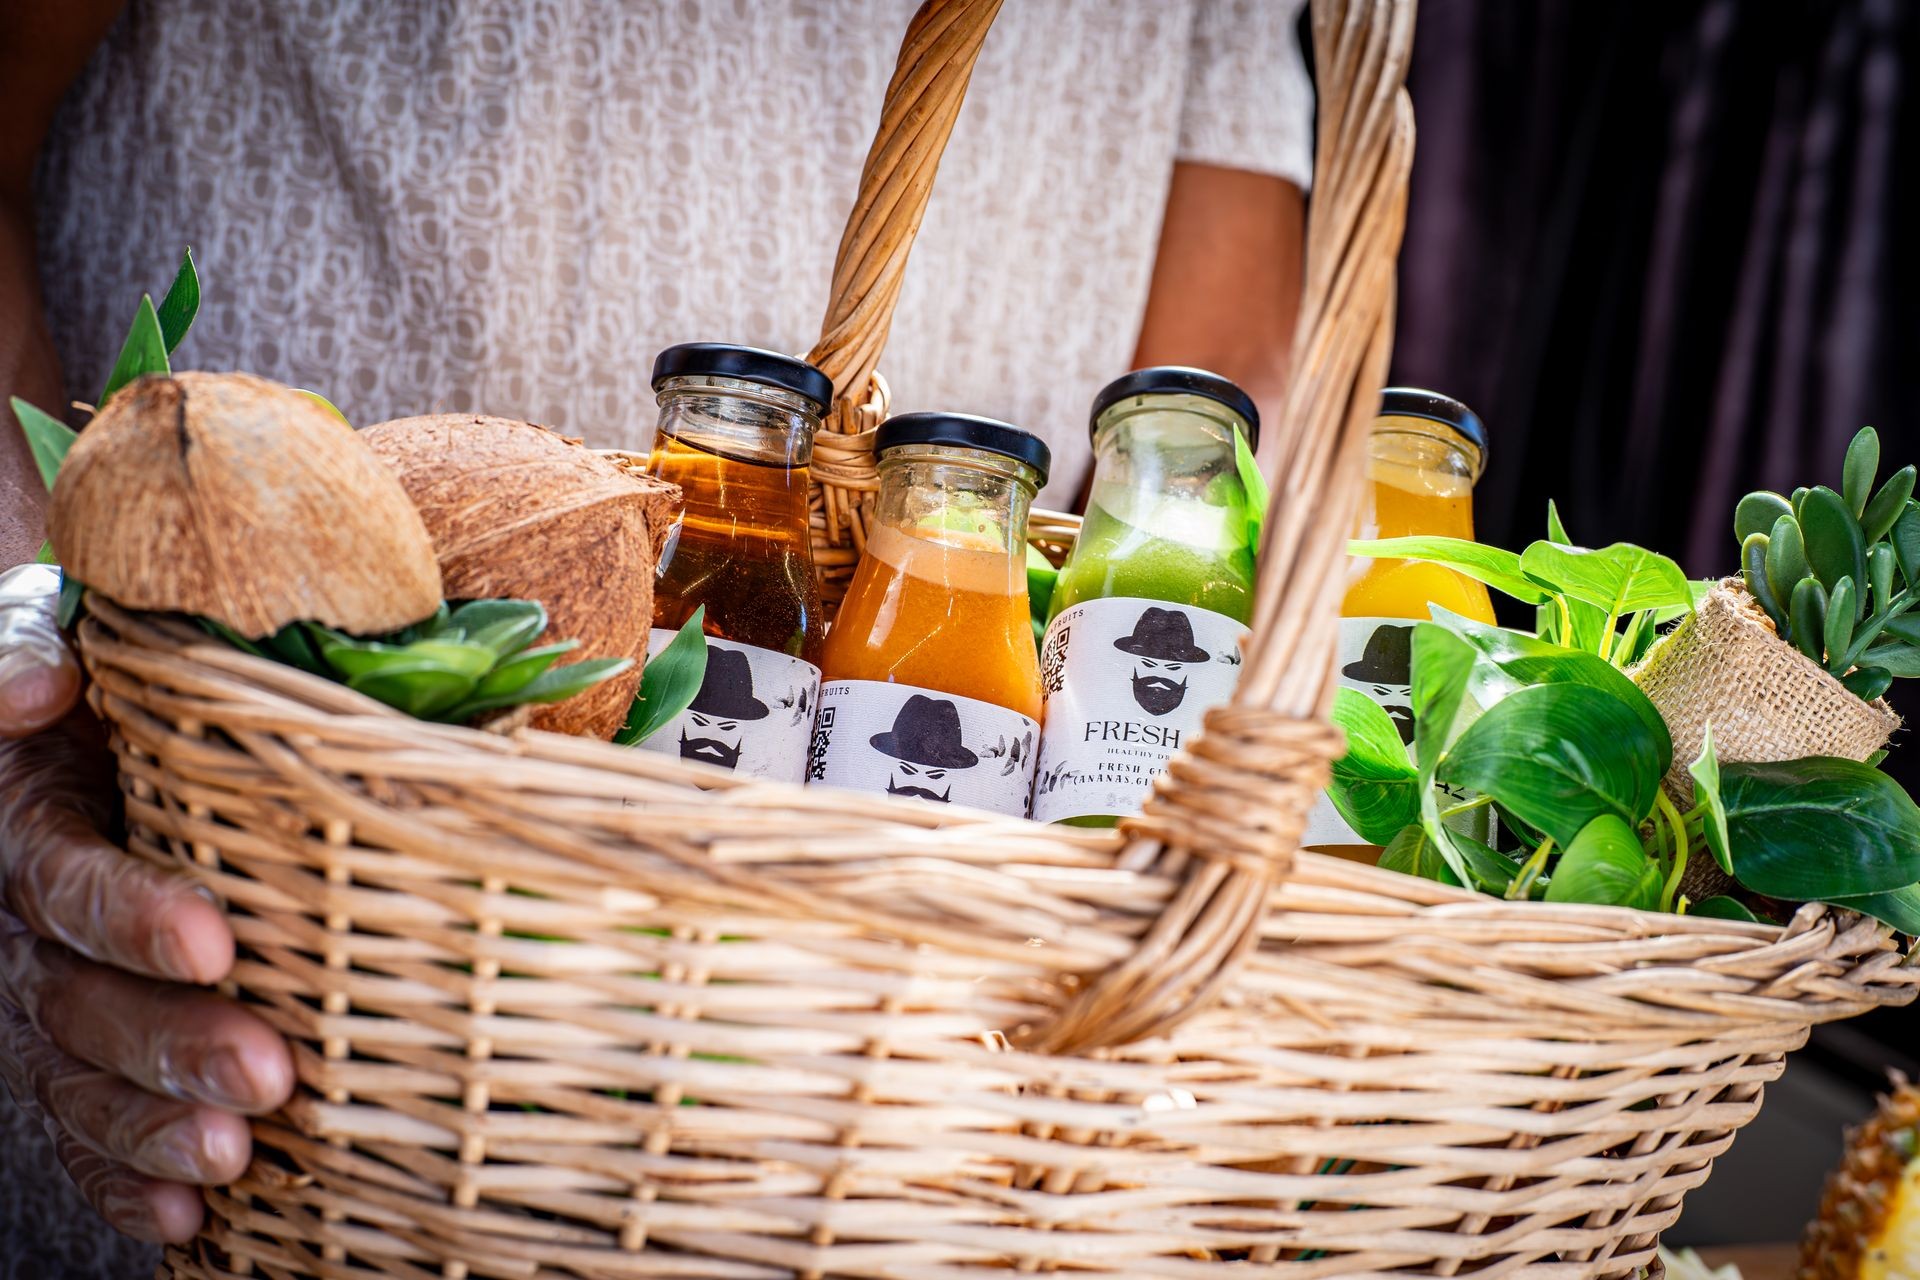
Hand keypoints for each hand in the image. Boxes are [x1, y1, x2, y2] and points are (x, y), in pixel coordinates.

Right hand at [0, 565, 293, 1242]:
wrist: (99, 716)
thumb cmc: (113, 686)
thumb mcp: (63, 650)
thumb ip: (24, 658)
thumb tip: (38, 688)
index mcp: (29, 828)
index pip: (68, 883)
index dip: (132, 917)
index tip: (217, 942)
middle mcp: (27, 928)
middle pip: (80, 1003)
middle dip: (171, 1044)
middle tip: (269, 1075)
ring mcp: (51, 998)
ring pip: (83, 1079)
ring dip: (157, 1127)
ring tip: (237, 1160)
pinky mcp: (82, 1049)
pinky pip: (87, 1129)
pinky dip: (130, 1177)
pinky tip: (187, 1222)